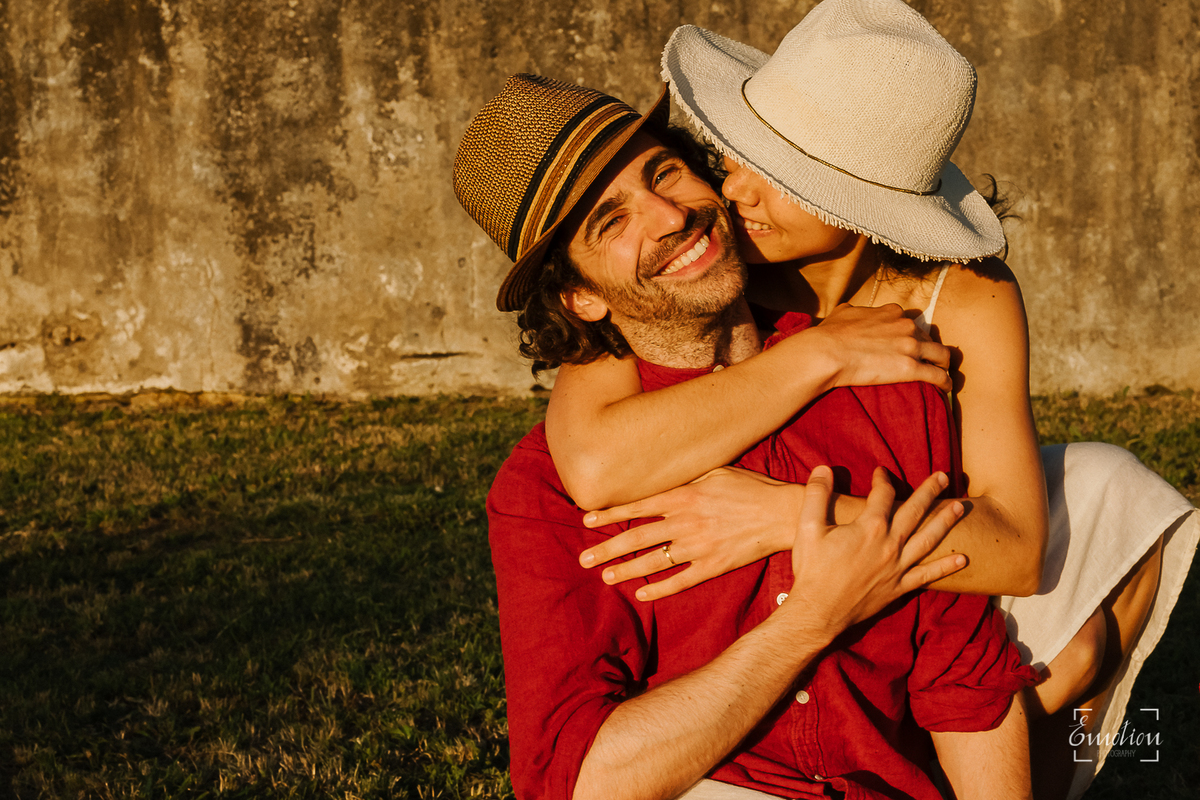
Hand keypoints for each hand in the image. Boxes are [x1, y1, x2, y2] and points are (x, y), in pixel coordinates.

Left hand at [579, 467, 799, 600]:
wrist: (782, 514)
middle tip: (583, 560)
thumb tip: (660, 477)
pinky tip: (642, 594)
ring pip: (654, 561)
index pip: (638, 507)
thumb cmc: (750, 488)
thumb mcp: (715, 471)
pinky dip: (661, 589)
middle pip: (637, 537)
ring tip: (605, 577)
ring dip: (627, 570)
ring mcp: (699, 546)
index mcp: (685, 496)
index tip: (587, 522)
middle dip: (607, 549)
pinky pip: (681, 580)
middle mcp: (686, 522)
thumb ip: (685, 478)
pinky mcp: (713, 566)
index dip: (610, 515)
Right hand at [786, 466, 965, 635]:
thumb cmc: (811, 569)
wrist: (818, 612)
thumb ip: (817, 494)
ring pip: (929, 539)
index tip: (880, 472)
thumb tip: (823, 467)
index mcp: (870, 527)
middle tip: (943, 476)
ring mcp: (898, 567)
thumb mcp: (807, 527)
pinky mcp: (899, 587)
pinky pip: (928, 575)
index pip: (883, 494)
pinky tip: (962, 559)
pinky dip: (945, 567)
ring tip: (960, 507)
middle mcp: (890, 544)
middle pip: (915, 511)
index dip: (882, 479)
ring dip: (946, 521)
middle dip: (929, 491)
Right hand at [804, 303, 952, 391]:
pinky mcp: (911, 368)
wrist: (827, 352)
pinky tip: (945, 388)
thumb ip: (856, 311)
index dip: (911, 334)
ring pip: (941, 355)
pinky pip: (938, 376)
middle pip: (929, 338)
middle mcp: (906, 325)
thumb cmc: (830, 334)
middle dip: (929, 349)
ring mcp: (911, 346)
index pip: (910, 322)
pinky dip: (945, 382)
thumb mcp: (843, 312)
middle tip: (927, 360)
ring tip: (942, 373)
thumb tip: (852, 311)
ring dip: (943, 364)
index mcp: (892, 312)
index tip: (909, 343)